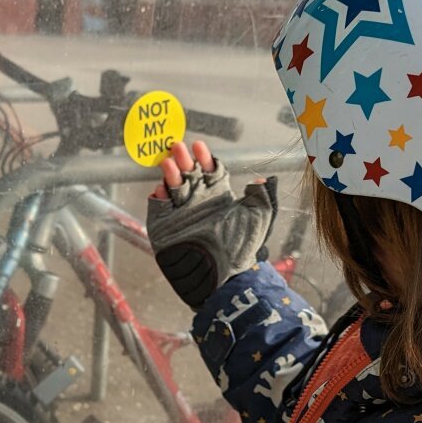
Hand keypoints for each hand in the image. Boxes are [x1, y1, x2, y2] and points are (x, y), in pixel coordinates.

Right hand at [145, 139, 276, 308]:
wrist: (221, 276)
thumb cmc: (241, 249)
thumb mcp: (258, 219)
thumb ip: (262, 197)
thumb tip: (263, 179)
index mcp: (217, 196)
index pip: (208, 170)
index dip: (204, 158)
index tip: (199, 146)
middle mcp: (197, 201)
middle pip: (188, 173)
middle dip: (183, 160)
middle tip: (178, 146)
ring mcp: (180, 213)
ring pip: (172, 186)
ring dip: (169, 173)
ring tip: (168, 162)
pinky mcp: (164, 227)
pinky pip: (158, 208)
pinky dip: (158, 197)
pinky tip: (161, 189)